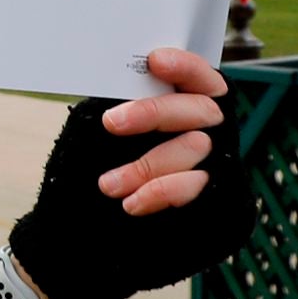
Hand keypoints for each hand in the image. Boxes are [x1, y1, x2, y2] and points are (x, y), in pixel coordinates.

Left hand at [5, 48, 251, 298]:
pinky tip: (133, 204)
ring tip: (108, 185)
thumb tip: (124, 75)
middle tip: (112, 123)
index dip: (185, 66)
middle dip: (155, 113)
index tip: (154, 61)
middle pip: (202, 110)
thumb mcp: (96, 133)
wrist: (80, 237)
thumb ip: (120, 103)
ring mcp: (214, 169)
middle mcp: (206, 134)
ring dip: (147, 165)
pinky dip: (164, 193)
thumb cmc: (87, 173)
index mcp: (181, 107)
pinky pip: (199, 190)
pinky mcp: (216, 204)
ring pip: (197, 150)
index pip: (201, 78)